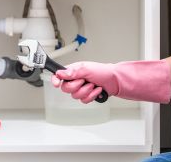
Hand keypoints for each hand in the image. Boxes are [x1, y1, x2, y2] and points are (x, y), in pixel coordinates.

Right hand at [51, 60, 170, 103]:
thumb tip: (60, 73)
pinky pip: (84, 101)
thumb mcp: (87, 69)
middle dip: (77, 86)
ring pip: (75, 96)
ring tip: (94, 85)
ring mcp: (82, 88)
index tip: (55, 83)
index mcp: (73, 71)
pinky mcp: (87, 96)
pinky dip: (92, 96)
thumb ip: (73, 72)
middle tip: (85, 81)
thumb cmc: (103, 71)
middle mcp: (76, 79)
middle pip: (66, 89)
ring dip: (86, 91)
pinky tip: (97, 90)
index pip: (59, 76)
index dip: (55, 80)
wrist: (115, 81)